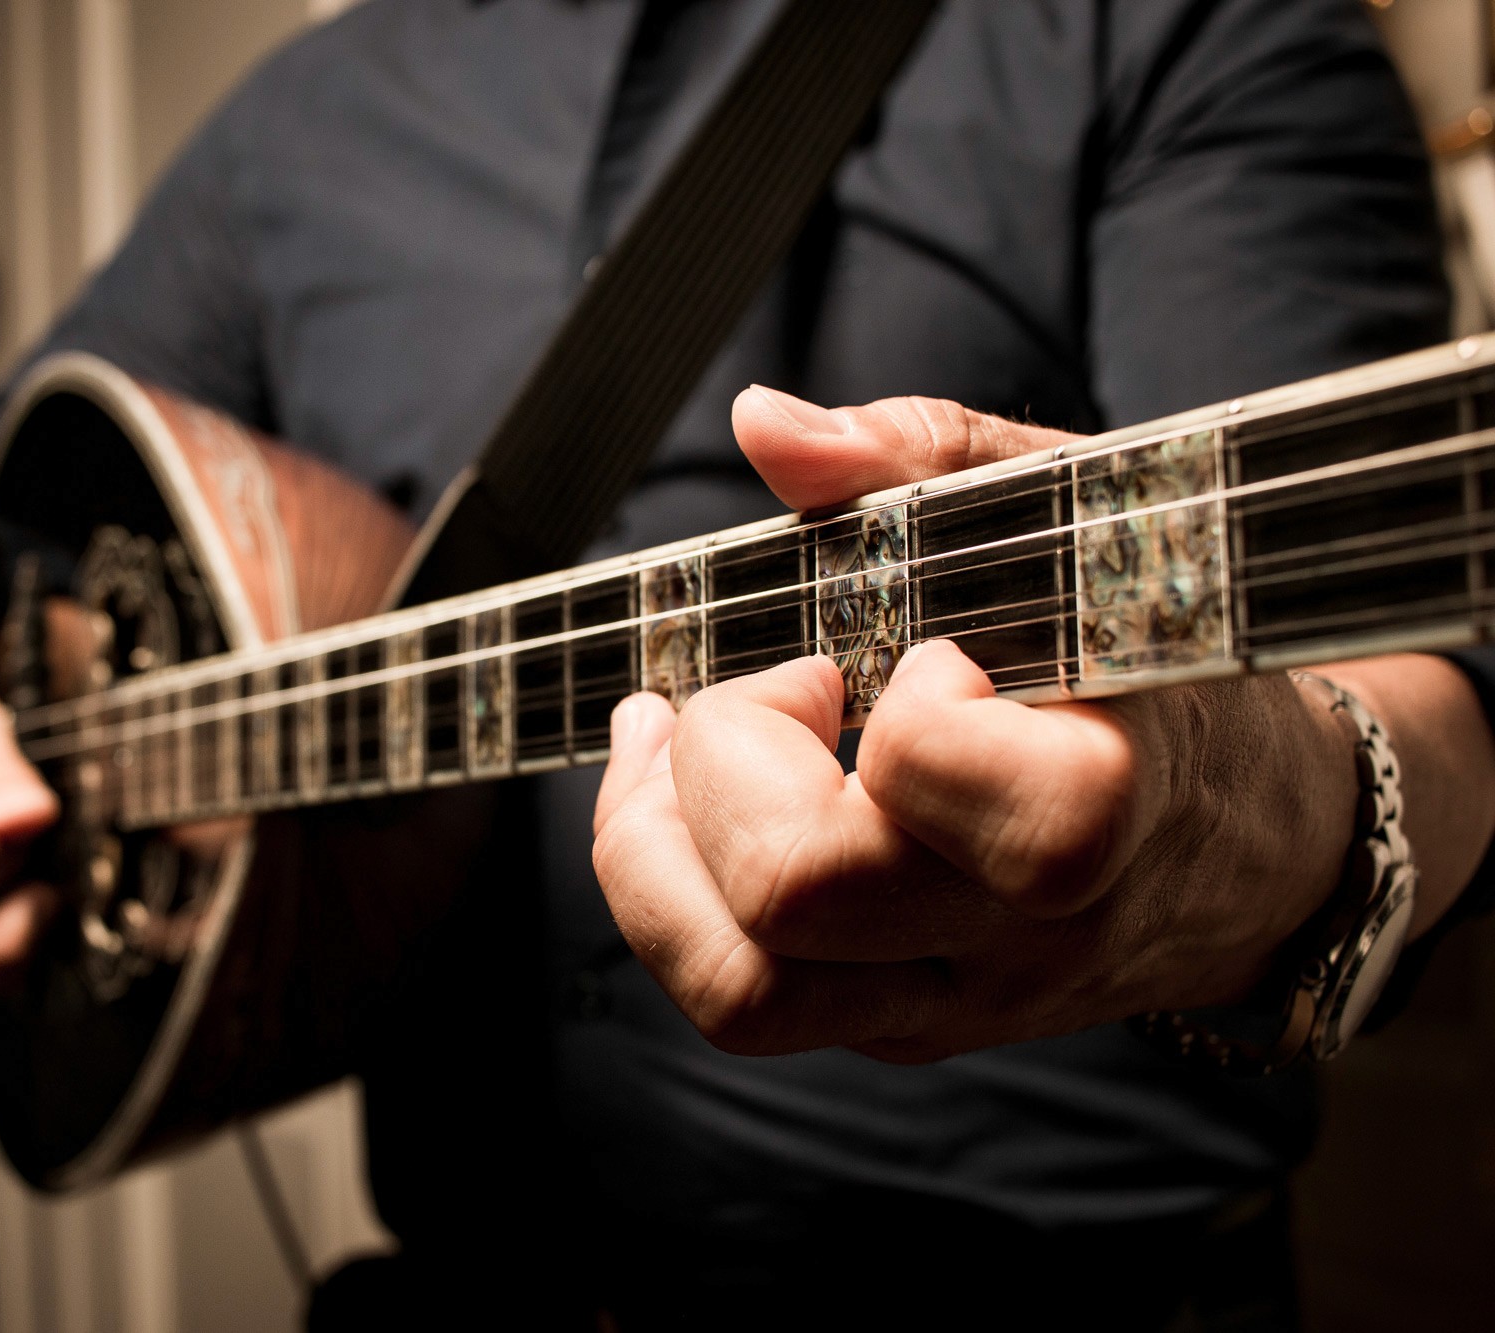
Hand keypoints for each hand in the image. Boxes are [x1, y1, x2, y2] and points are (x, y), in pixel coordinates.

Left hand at [589, 389, 1357, 1059]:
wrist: (1263, 841)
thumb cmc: (1158, 657)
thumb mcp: (1078, 520)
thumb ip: (924, 456)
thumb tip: (768, 427)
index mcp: (1095, 801)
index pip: (930, 779)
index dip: (891, 703)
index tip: (929, 657)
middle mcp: (1016, 934)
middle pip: (790, 898)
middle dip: (721, 761)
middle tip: (785, 689)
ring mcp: (948, 999)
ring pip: (735, 993)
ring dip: (648, 852)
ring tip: (667, 747)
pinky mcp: (895, 1027)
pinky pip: (736, 998)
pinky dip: (667, 888)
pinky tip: (691, 794)